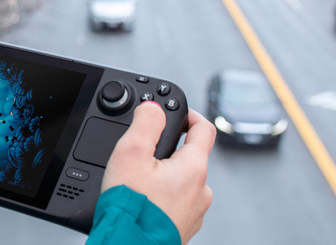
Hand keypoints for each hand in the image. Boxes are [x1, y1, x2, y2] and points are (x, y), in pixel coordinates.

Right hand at [101, 102, 215, 244]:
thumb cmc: (131, 208)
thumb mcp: (131, 153)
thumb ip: (145, 123)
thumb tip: (154, 107)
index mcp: (193, 168)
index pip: (204, 129)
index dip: (189, 115)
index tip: (176, 113)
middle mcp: (201, 191)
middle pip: (189, 157)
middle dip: (168, 151)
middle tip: (143, 154)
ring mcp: (194, 212)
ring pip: (182, 183)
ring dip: (164, 178)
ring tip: (138, 184)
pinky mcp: (182, 228)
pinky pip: (176, 204)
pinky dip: (161, 199)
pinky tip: (143, 203)